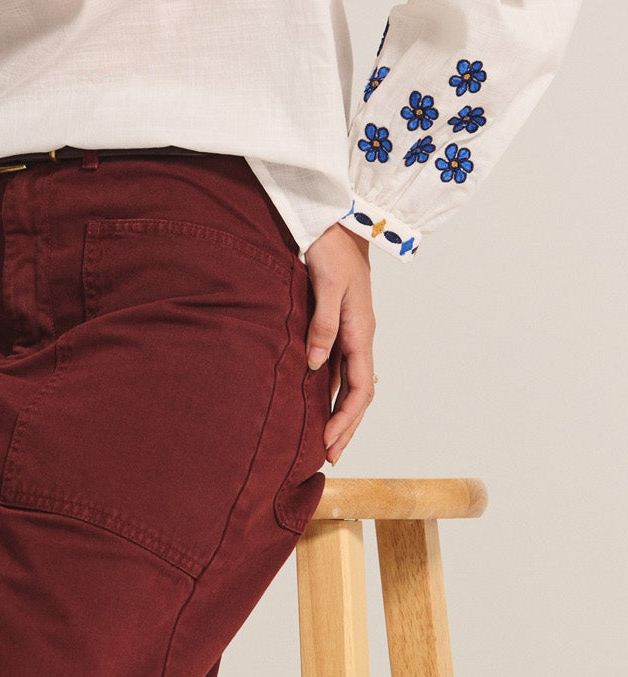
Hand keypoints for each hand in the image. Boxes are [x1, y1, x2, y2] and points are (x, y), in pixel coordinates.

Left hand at [303, 222, 375, 464]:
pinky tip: (316, 398)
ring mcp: (350, 330)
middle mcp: (359, 335)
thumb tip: (315, 366)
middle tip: (329, 457)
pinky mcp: (339, 322)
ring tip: (324, 438)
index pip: (359, 388)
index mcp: (361, 331)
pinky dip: (330, 388)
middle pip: (357, 392)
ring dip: (338, 410)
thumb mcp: (325, 286)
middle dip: (345, 425)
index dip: (345, 419)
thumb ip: (322, 325)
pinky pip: (338, 364)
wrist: (335, 220)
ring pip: (348, 381)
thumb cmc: (331, 248)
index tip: (329, 443)